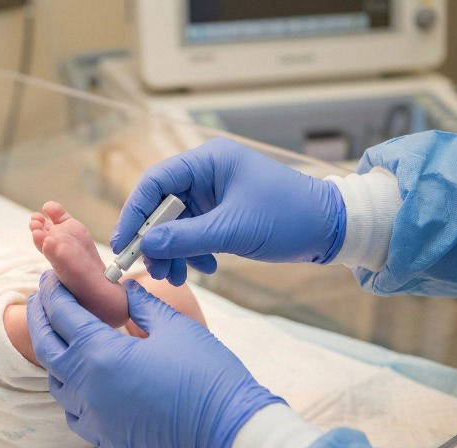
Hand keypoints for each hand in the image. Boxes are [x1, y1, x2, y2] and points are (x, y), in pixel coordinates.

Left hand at [27, 271, 284, 447]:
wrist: (229, 431)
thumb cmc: (208, 377)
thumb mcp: (175, 327)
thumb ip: (142, 305)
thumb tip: (126, 290)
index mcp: (101, 355)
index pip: (62, 315)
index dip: (54, 291)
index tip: (52, 276)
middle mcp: (88, 388)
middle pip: (46, 347)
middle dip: (40, 316)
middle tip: (43, 296)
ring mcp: (95, 416)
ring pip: (55, 381)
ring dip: (53, 353)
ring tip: (61, 333)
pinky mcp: (106, 436)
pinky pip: (73, 411)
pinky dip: (69, 389)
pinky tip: (81, 377)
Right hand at [111, 138, 345, 284]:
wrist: (332, 229)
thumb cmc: (289, 217)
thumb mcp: (232, 230)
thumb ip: (184, 238)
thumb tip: (145, 246)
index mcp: (208, 161)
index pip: (154, 182)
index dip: (134, 213)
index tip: (124, 245)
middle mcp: (207, 173)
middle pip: (161, 205)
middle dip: (155, 240)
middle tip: (152, 270)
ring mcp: (214, 193)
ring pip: (175, 223)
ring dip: (172, 251)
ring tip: (177, 277)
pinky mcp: (222, 213)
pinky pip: (193, 232)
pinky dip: (191, 252)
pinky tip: (205, 268)